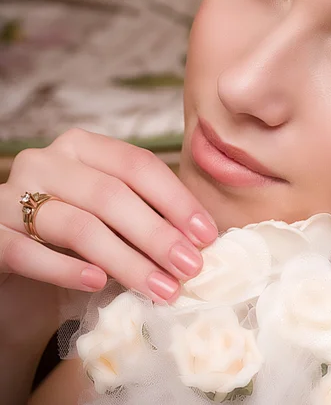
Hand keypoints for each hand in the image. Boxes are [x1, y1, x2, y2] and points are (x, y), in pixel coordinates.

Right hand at [0, 129, 217, 303]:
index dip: (176, 200)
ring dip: (127, 260)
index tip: (206, 235)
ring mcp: (11, 195)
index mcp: (83, 148)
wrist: (21, 284)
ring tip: (162, 287)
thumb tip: (204, 238)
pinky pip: (27, 251)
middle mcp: (46, 162)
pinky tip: (98, 284)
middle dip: (158, 234)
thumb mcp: (118, 227)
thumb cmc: (78, 250)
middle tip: (191, 267)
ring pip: (78, 225)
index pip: (138, 165)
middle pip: (112, 194)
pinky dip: (66, 269)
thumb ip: (151, 221)